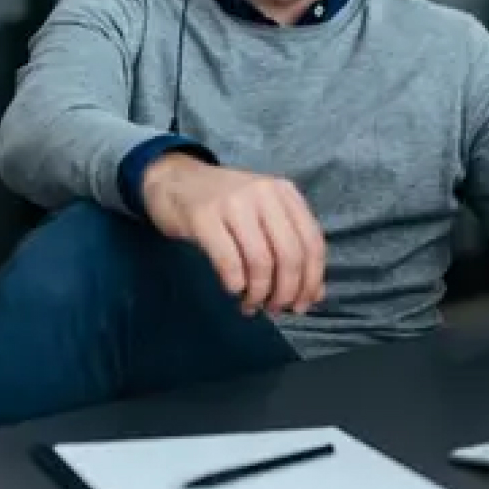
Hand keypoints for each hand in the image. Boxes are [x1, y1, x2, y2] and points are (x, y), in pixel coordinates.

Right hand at [140, 154, 325, 315]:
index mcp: (285, 192)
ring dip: (259, 293)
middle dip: (286, 291)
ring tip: (251, 304)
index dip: (312, 280)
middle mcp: (264, 193)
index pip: (312, 241)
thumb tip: (315, 295)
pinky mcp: (203, 216)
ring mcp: (233, 202)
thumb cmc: (223, 204)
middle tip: (276, 308)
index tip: (303, 304)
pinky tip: (233, 289)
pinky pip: (229, 261)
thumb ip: (289, 249)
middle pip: (290, 254)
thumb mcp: (263, 217)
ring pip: (261, 261)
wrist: (174, 180)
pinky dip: (235, 284)